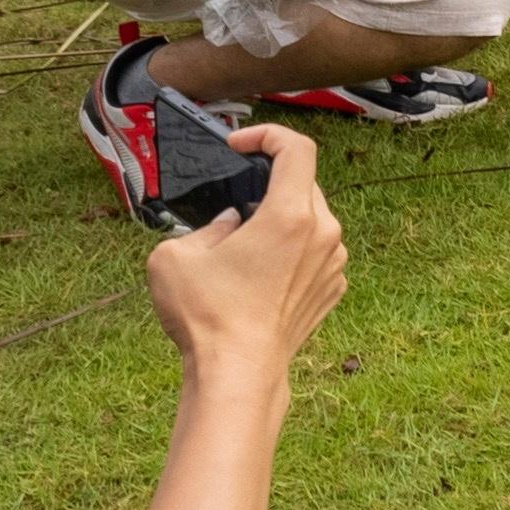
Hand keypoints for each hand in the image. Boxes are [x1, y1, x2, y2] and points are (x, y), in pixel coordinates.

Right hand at [144, 126, 344, 378]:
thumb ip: (203, 224)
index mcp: (292, 216)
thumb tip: (229, 224)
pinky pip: (315, 251)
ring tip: (243, 244)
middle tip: (234, 200)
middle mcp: (324, 235)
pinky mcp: (332, 289)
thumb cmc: (208, 316)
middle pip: (304, 184)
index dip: (267, 135)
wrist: (239, 374)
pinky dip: (292, 249)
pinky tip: (259, 273)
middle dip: (268, 183)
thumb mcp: (176, 255)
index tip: (239, 146)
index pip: (298, 148)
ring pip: (311, 219)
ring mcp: (333, 264)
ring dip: (280, 219)